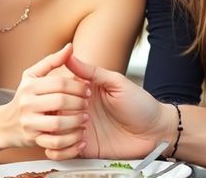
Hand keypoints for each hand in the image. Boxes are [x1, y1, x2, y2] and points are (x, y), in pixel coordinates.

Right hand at [0, 43, 90, 148]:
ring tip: (85, 119)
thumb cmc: (25, 97)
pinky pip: (55, 143)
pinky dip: (71, 141)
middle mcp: (27, 103)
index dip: (78, 86)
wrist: (5, 126)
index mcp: (30, 85)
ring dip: (76, 121)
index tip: (88, 89)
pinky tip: (79, 135)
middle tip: (88, 104)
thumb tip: (70, 46)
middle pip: (60, 101)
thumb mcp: (33, 76)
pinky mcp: (33, 140)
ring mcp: (29, 123)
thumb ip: (53, 61)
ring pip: (58, 123)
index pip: (60, 83)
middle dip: (79, 102)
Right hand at [39, 48, 171, 160]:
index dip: (63, 94)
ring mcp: (77, 130)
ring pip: (49, 133)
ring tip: (83, 132)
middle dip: (62, 115)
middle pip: (50, 112)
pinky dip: (64, 150)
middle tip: (84, 116)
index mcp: (83, 92)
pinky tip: (82, 145)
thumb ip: (92, 71)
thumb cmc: (140, 105)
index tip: (82, 97)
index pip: (57, 90)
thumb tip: (69, 54)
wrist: (156, 131)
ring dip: (62, 133)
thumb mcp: (117, 83)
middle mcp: (77, 111)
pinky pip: (57, 152)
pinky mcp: (81, 149)